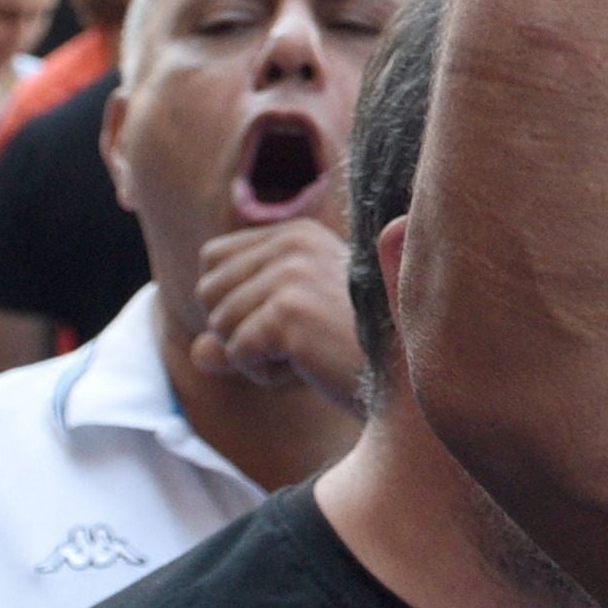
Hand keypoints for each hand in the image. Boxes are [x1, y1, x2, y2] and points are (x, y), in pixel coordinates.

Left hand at [189, 217, 364, 415]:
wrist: (409, 373)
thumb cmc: (356, 350)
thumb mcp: (290, 331)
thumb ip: (235, 336)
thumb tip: (199, 353)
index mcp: (298, 233)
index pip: (213, 261)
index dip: (233, 301)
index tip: (286, 319)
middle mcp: (294, 242)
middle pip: (208, 292)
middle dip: (239, 330)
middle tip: (300, 339)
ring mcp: (292, 274)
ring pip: (219, 326)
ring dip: (255, 356)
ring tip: (309, 351)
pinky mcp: (289, 311)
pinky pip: (237, 353)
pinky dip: (265, 373)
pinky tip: (309, 365)